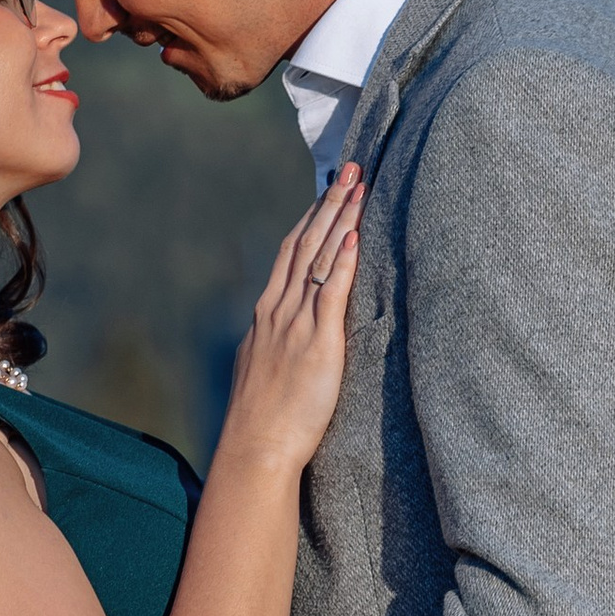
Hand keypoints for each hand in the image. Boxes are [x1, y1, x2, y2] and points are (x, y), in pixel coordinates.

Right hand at [217, 166, 360, 477]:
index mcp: (266, 314)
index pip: (290, 251)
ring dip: (340, 218)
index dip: (311, 217)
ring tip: (359, 186)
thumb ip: (272, 340)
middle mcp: (279, 310)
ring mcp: (296, 324)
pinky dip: (342, 262)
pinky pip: (331, 293)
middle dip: (328, 202)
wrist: (255, 448)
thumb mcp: (260, 367)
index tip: (327, 190)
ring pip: (318, 258)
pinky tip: (354, 235)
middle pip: (305, 242)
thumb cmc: (262, 419)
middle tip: (349, 168)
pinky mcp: (317, 344)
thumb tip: (280, 327)